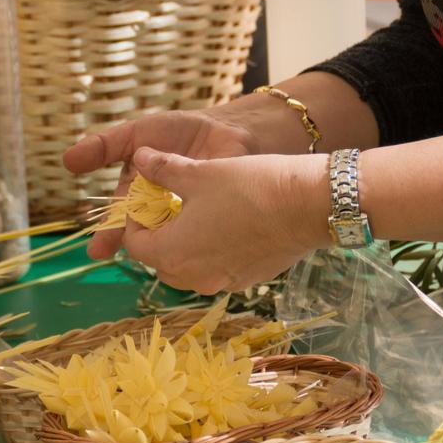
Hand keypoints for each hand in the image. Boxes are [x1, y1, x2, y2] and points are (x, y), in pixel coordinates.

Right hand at [63, 109, 259, 258]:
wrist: (228, 131)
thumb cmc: (180, 132)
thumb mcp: (137, 134)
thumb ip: (105, 147)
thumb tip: (66, 161)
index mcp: (137, 196)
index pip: (119, 221)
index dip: (108, 236)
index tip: (97, 251)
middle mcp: (157, 214)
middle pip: (140, 237)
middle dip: (131, 249)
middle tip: (127, 263)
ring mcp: (183, 222)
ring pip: (167, 241)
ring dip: (162, 251)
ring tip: (158, 259)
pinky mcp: (210, 225)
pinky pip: (199, 239)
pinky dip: (195, 244)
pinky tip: (195, 252)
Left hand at [120, 147, 334, 294]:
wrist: (307, 206)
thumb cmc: (249, 187)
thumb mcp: (199, 172)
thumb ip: (163, 168)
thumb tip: (139, 159)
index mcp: (172, 254)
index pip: (135, 245)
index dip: (134, 220)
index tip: (146, 198)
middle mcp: (193, 278)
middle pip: (160, 261)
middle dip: (159, 234)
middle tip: (170, 205)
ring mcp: (222, 283)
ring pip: (188, 268)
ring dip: (185, 245)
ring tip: (198, 214)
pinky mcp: (247, 281)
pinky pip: (217, 270)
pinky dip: (212, 252)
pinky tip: (228, 224)